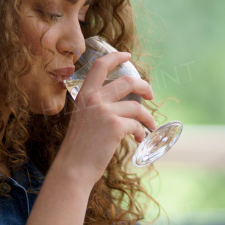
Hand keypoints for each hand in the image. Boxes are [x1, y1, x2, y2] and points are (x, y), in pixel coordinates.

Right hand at [56, 51, 157, 181]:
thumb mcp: (83, 118)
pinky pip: (137, 125)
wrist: (73, 168)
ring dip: (147, 117)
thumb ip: (97, 107)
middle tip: (151, 94)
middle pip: (127, 81)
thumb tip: (123, 102)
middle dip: (144, 86)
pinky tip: (138, 140)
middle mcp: (94, 99)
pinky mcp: (115, 126)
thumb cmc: (79, 148)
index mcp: (84, 95)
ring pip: (137, 106)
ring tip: (149, 127)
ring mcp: (104, 111)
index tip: (127, 56)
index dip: (115, 57)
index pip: (100, 66)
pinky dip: (141, 133)